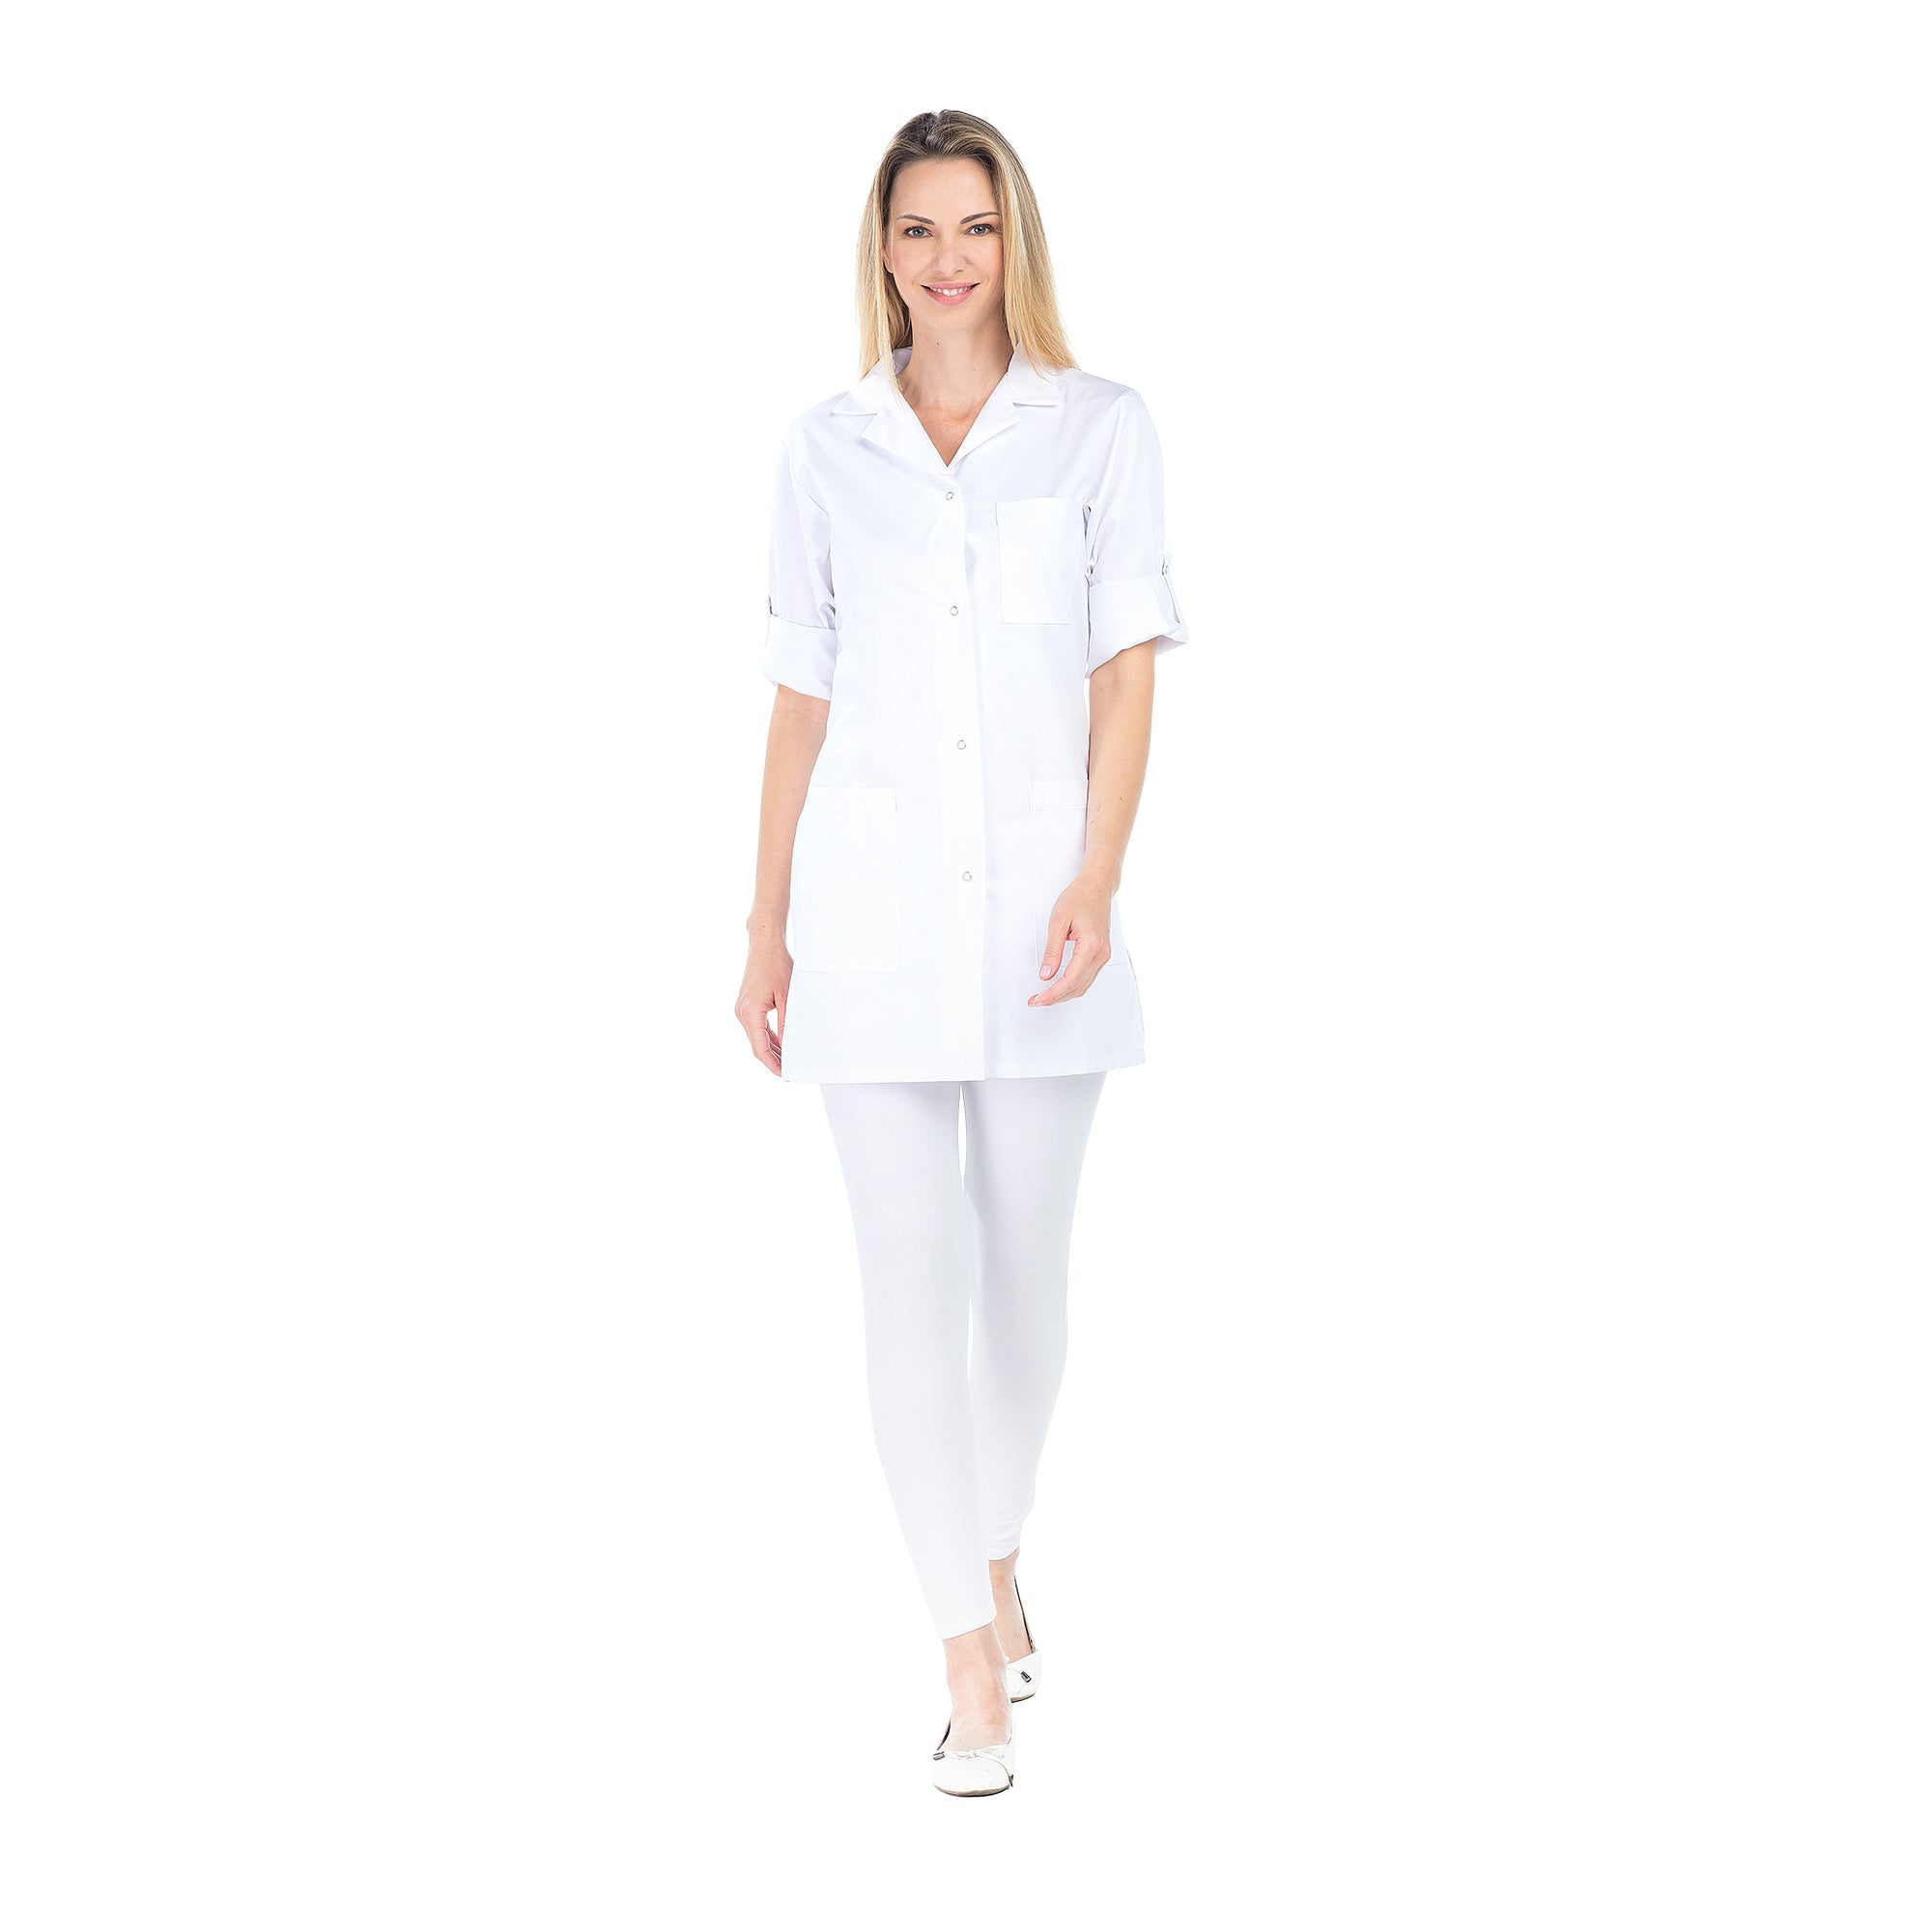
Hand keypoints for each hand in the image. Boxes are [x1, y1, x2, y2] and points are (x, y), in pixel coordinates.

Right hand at [735, 936, 791, 1074]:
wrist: (765, 944)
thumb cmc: (777, 965)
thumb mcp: (787, 997)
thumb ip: (787, 1024)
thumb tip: (790, 1047)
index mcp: (749, 1012)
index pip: (759, 1048)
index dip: (773, 1065)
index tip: (785, 1075)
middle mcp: (741, 1012)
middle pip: (756, 1046)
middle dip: (773, 1060)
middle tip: (791, 1072)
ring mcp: (741, 1009)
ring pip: (757, 1037)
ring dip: (772, 1050)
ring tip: (789, 1061)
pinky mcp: (746, 1005)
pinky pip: (757, 1027)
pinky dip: (768, 1037)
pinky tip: (782, 1045)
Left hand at [1029, 871, 1113, 1006]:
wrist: (1097, 886)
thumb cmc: (1079, 898)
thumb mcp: (1058, 922)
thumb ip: (1053, 951)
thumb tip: (1046, 974)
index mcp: (1091, 945)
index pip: (1071, 980)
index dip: (1053, 994)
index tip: (1038, 998)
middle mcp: (1101, 953)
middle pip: (1078, 987)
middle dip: (1056, 997)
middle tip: (1037, 1000)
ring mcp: (1104, 954)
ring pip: (1084, 985)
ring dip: (1064, 993)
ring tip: (1045, 995)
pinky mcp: (1102, 953)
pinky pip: (1087, 977)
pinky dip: (1073, 985)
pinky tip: (1059, 985)